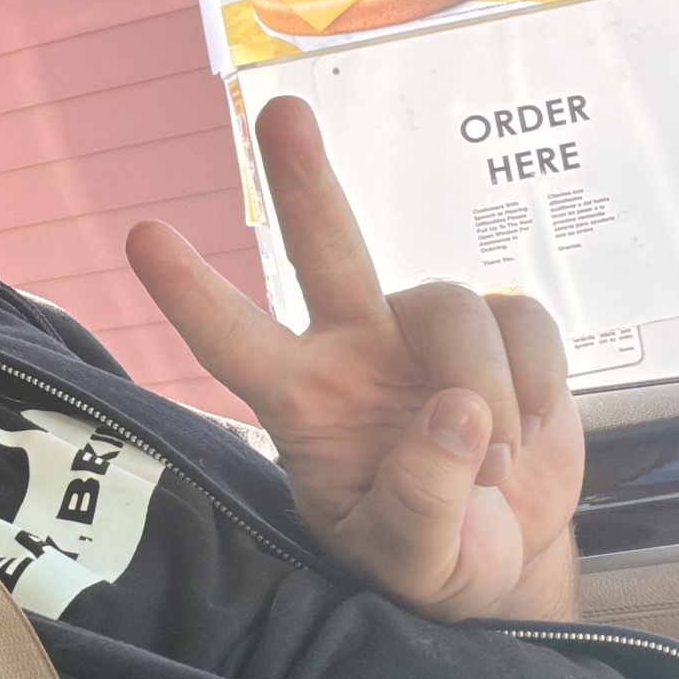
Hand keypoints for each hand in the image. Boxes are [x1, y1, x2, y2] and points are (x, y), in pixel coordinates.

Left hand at [126, 96, 581, 621]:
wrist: (506, 559)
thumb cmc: (430, 559)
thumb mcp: (411, 564)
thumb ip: (422, 504)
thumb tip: (457, 414)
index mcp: (302, 402)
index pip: (233, 342)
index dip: (191, 292)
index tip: (142, 236)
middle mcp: (352, 348)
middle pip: (323, 250)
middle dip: (305, 180)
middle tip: (282, 113)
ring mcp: (422, 332)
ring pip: (451, 308)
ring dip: (486, 389)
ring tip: (493, 465)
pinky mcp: (499, 326)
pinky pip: (523, 320)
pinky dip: (537, 384)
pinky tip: (527, 432)